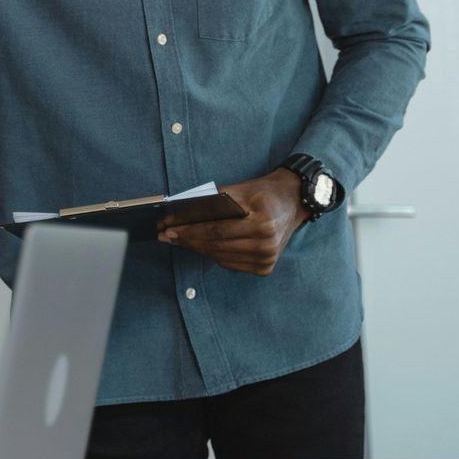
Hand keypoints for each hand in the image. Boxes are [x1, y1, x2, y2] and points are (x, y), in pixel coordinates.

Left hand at [156, 169, 307, 275]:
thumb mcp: (241, 189)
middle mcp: (266, 244)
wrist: (293, 202)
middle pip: (216, 245)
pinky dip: (213, 255)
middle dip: (187, 240)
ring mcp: (266, 259)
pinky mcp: (265, 268)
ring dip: (196, 249)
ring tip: (177, 240)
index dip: (189, 230)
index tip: (167, 227)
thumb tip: (181, 211)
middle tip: (165, 235)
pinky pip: (230, 264)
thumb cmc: (263, 193)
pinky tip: (199, 246)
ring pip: (220, 257)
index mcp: (262, 223)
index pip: (216, 229)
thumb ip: (214, 201)